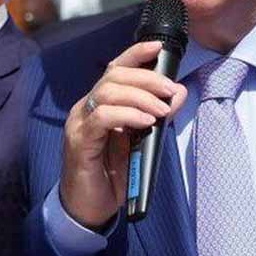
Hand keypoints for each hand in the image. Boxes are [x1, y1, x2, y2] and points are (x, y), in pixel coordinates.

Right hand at [59, 41, 187, 228]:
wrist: (87, 208)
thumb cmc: (111, 175)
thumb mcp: (139, 142)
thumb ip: (154, 117)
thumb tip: (176, 94)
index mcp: (99, 104)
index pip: (114, 69)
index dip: (135, 53)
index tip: (158, 47)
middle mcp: (86, 108)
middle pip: (113, 75)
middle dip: (146, 77)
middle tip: (170, 91)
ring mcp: (79, 123)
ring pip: (107, 91)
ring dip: (140, 96)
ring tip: (161, 110)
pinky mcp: (79, 141)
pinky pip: (102, 117)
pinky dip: (127, 115)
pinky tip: (144, 121)